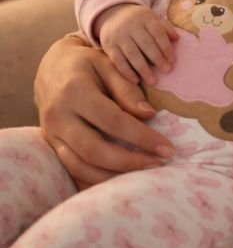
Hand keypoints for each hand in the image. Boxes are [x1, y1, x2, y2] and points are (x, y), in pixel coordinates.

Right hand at [35, 33, 175, 186]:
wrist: (50, 68)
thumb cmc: (85, 65)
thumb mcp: (107, 65)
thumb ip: (127, 90)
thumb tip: (149, 114)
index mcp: (75, 91)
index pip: (113, 121)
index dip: (142, 137)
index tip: (167, 148)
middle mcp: (58, 116)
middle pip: (94, 150)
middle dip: (129, 163)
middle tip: (158, 164)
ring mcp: (51, 134)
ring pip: (80, 167)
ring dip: (112, 177)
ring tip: (142, 175)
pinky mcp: (51, 145)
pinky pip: (71, 170)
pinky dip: (94, 181)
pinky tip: (118, 183)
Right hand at [95, 4, 178, 84]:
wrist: (112, 15)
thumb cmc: (138, 21)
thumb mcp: (151, 19)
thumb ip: (164, 28)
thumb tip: (177, 38)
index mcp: (144, 18)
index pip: (157, 33)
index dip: (166, 47)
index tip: (172, 60)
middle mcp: (131, 26)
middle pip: (146, 44)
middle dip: (157, 58)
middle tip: (166, 70)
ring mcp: (118, 36)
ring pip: (132, 54)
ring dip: (143, 69)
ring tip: (153, 81)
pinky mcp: (109, 46)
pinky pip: (118, 61)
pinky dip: (127, 72)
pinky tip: (136, 80)